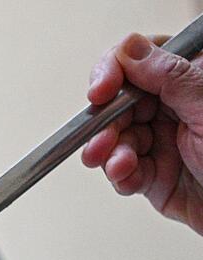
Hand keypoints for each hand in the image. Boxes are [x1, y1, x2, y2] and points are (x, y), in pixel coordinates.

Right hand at [81, 33, 202, 234]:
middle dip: (104, 122)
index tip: (100, 91)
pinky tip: (128, 178)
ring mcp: (162, 141)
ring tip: (118, 165)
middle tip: (100, 139)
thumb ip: (170, 76)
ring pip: (116, 138)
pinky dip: (120, 176)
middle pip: (119, 102)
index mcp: (192, 80)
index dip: (114, 71)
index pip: (141, 59)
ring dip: (109, 152)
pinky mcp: (155, 175)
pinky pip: (123, 172)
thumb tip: (130, 48)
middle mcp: (174, 107)